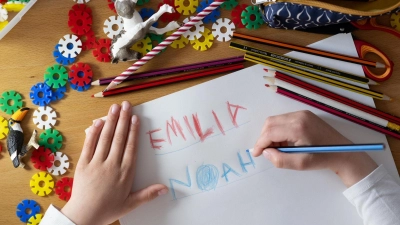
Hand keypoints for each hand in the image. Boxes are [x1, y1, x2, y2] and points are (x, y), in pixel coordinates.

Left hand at [61, 101, 167, 224]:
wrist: (84, 216)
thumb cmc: (108, 209)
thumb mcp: (130, 204)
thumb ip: (148, 194)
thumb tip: (165, 188)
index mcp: (125, 173)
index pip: (130, 147)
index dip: (133, 131)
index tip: (135, 118)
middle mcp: (112, 164)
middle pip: (119, 138)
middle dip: (123, 120)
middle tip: (126, 105)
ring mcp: (96, 163)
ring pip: (105, 138)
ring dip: (110, 121)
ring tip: (114, 108)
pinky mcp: (84, 164)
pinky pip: (89, 145)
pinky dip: (93, 132)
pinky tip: (98, 122)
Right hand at [253, 110, 377, 186]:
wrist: (344, 152)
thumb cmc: (323, 159)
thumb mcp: (300, 164)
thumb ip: (280, 159)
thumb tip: (266, 152)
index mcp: (298, 127)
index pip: (270, 132)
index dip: (260, 143)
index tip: (256, 154)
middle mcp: (298, 116)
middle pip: (270, 123)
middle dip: (264, 138)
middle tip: (268, 152)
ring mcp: (302, 113)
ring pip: (275, 120)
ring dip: (271, 134)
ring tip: (280, 148)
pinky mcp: (304, 115)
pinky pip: (283, 120)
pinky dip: (279, 130)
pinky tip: (286, 142)